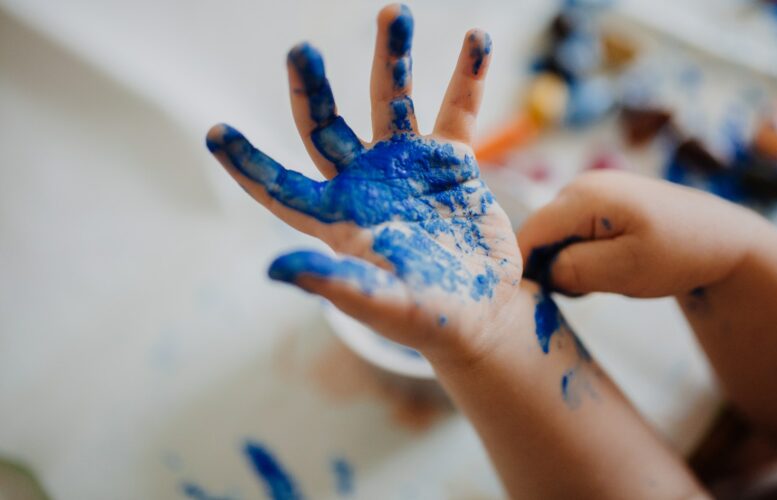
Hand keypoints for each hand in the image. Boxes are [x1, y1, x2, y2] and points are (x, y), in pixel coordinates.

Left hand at [206, 5, 520, 359]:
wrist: (483, 311)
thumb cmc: (429, 319)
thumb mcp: (383, 304)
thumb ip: (336, 283)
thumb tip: (273, 269)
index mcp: (338, 219)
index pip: (281, 187)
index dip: (248, 162)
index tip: (215, 132)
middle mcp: (365, 183)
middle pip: (327, 126)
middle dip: (314, 88)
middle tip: (301, 50)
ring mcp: (407, 166)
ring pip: (391, 101)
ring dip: (392, 58)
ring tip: (396, 12)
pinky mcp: (449, 162)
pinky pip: (456, 111)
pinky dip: (466, 78)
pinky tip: (477, 39)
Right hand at [518, 170, 762, 296]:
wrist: (721, 238)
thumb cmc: (678, 254)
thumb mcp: (625, 270)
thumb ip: (574, 270)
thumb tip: (541, 272)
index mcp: (584, 196)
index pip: (529, 233)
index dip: (524, 268)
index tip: (539, 298)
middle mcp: (579, 186)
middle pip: (539, 233)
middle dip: (550, 267)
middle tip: (585, 291)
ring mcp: (589, 191)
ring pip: (554, 236)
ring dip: (566, 263)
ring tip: (602, 279)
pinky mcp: (597, 202)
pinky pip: (570, 232)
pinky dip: (579, 255)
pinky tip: (606, 266)